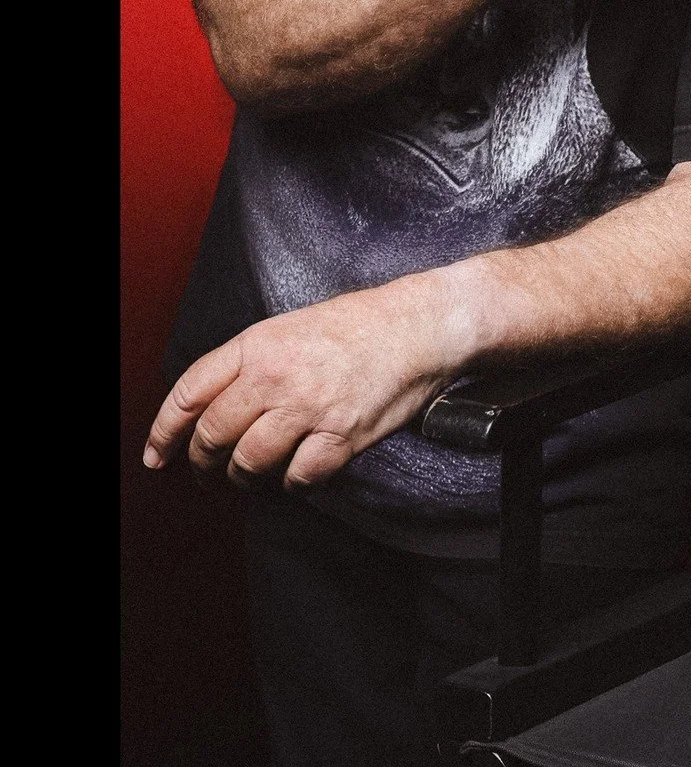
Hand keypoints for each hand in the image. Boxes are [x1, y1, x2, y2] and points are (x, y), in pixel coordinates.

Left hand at [142, 269, 468, 489]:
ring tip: (250, 476)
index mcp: (258, 344)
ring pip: (249, 463)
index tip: (156, 456)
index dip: (164, 431)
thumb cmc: (359, 323)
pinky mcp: (340, 435)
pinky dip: (294, 483)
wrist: (418, 325)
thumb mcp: (292, 325)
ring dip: (244, 478)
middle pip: (212, 435)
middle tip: (206, 473)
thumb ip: (251, 361)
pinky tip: (298, 473)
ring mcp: (308, 408)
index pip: (190, 392)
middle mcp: (275, 376)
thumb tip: (214, 405)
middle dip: (202, 463)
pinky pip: (298, 479)